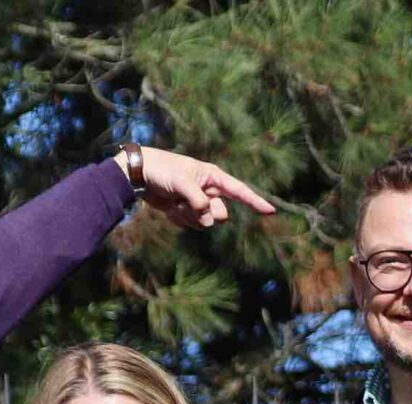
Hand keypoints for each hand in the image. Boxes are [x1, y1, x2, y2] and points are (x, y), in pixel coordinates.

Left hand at [122, 148, 276, 230]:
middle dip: (205, 213)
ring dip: (189, 217)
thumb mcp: (181, 182)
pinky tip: (169, 207)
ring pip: (205, 223)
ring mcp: (198, 203)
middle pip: (220, 214)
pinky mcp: (186, 212)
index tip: (271, 212)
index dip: (255, 202)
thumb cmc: (162, 170)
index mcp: (213, 177)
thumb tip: (208, 219)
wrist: (140, 175)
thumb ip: (197, 200)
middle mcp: (209, 191)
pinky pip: (191, 225)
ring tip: (174, 202)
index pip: (240, 191)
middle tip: (187, 201)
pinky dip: (179, 219)